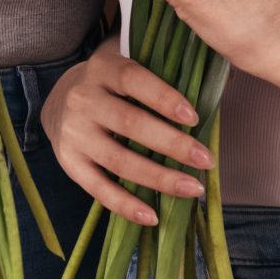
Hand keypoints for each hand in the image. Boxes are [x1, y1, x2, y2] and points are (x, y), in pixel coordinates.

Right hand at [43, 38, 211, 228]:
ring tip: (193, 189)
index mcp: (103, 68)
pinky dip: (125, 205)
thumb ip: (165, 67)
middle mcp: (83, 98)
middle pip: (129, 123)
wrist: (57, 101)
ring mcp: (74, 132)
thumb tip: (222, 77)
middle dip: (172, 145)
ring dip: (158, 178)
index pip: (133, 79)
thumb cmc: (111, 84)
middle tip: (207, 160)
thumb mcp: (127, 62)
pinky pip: (98, 188)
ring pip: (118, 160)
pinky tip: (152, 215)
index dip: (164, 97)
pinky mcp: (69, 162)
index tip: (194, 118)